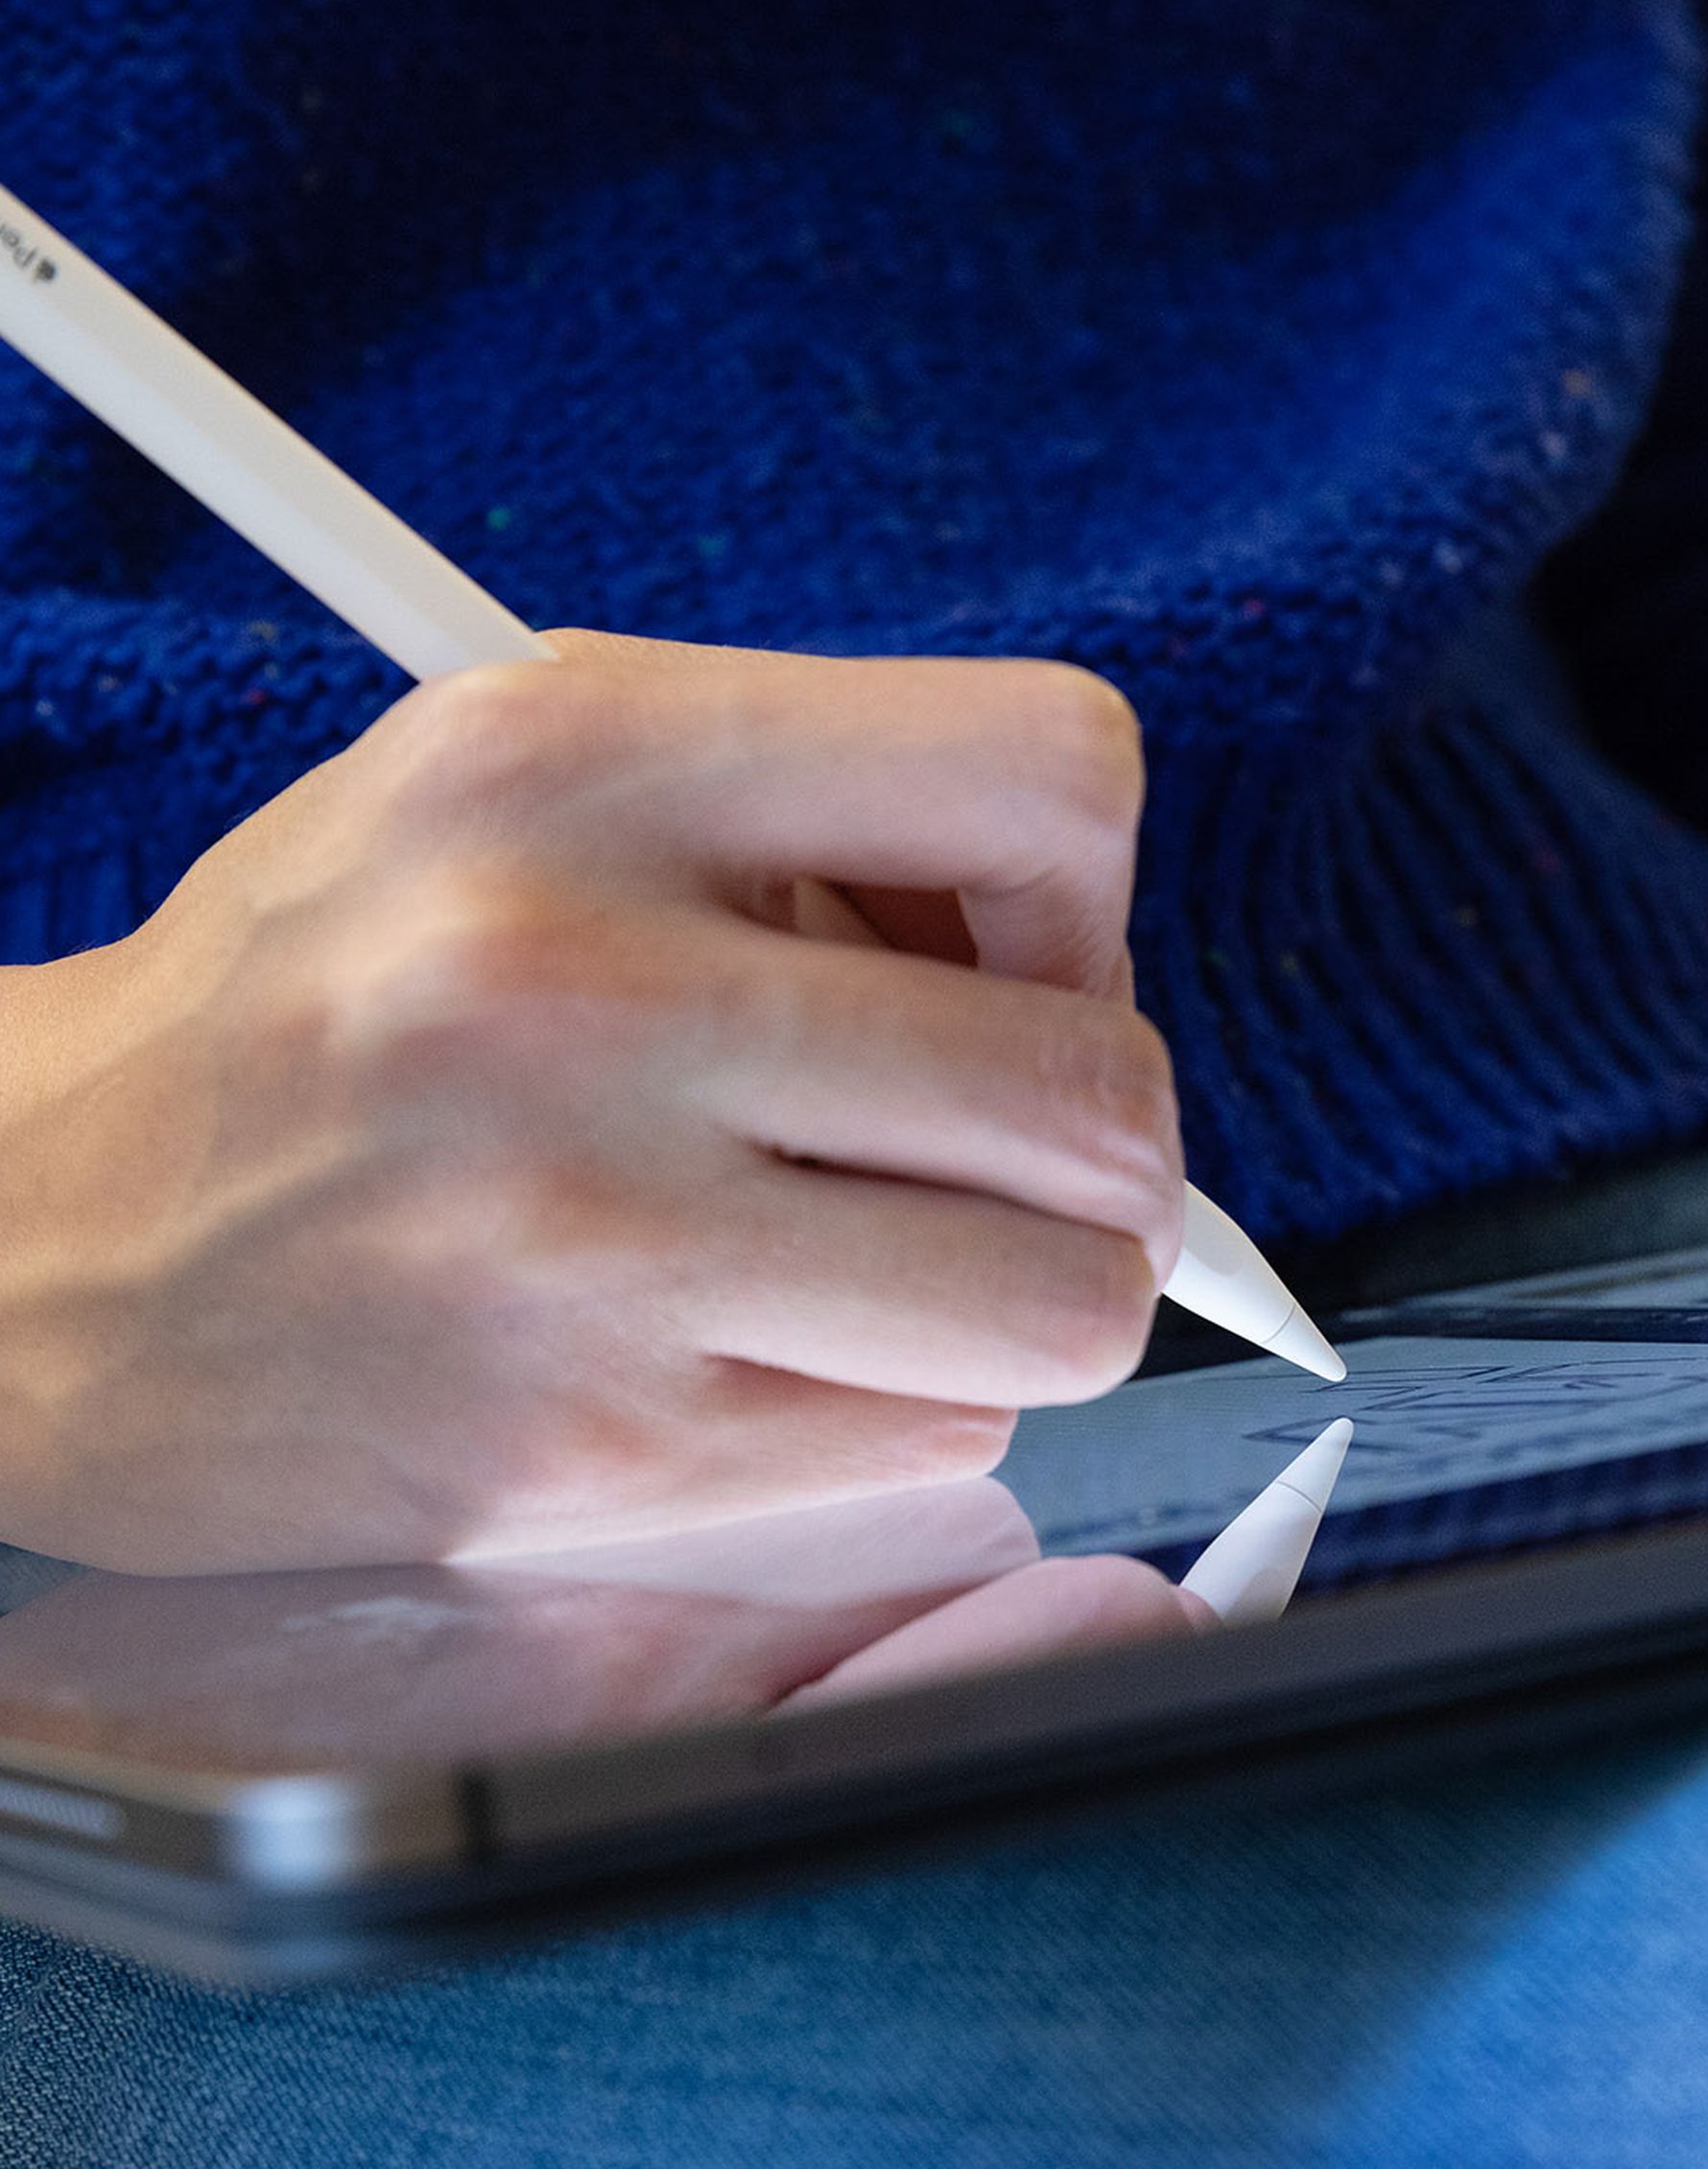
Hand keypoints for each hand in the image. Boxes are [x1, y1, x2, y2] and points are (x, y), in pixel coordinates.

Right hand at [0, 636, 1183, 1573]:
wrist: (31, 1235)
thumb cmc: (323, 995)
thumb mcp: (524, 779)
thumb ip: (804, 813)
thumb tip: (1085, 952)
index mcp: (581, 757)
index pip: (1052, 778)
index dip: (1086, 894)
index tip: (1011, 962)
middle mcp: (580, 983)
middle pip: (1103, 1086)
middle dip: (1103, 1132)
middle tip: (992, 1139)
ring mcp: (588, 1234)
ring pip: (1065, 1297)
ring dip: (1038, 1280)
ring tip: (902, 1240)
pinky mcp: (587, 1447)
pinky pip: (941, 1432)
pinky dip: (910, 1389)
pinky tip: (777, 1333)